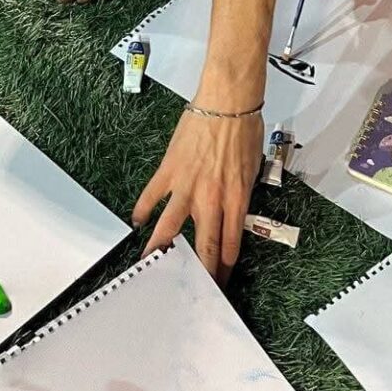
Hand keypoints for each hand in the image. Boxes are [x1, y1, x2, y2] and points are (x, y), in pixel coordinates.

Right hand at [133, 100, 263, 282]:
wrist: (227, 102)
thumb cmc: (244, 128)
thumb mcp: (253, 168)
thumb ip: (242, 195)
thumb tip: (235, 212)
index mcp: (236, 198)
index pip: (229, 244)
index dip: (223, 267)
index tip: (218, 281)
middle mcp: (212, 198)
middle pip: (203, 245)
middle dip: (197, 271)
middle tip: (190, 288)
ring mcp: (188, 186)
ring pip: (171, 227)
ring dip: (160, 249)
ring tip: (151, 265)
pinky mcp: (170, 170)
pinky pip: (152, 195)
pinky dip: (143, 209)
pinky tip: (138, 221)